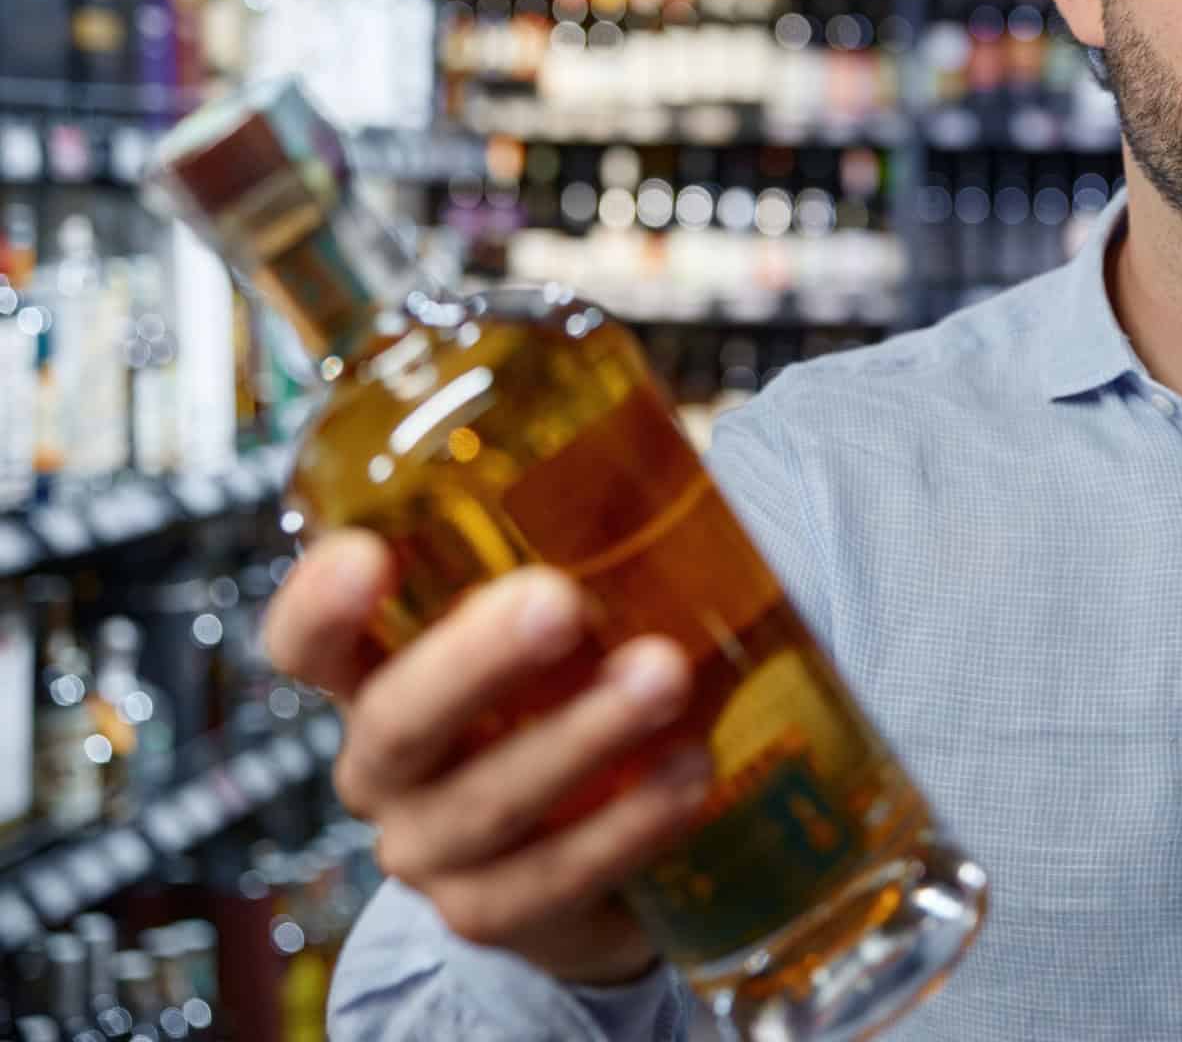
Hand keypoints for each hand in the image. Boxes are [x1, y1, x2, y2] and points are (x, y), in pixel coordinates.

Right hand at [265, 530, 710, 984]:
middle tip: (557, 603)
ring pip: (486, 804)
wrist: (598, 864)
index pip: (311, 644)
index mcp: (382, 678)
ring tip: (664, 677)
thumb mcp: (569, 626)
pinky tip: (689, 774)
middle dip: (476, 660)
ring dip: (580, 736)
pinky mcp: (497, 913)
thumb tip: (674, 450)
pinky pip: (551, 877)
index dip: (320, 605)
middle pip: (398, 721)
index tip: (367, 553)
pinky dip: (627, 826)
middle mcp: (388, 768)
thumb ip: (590, 552)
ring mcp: (435, 850)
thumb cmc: (574, 702)